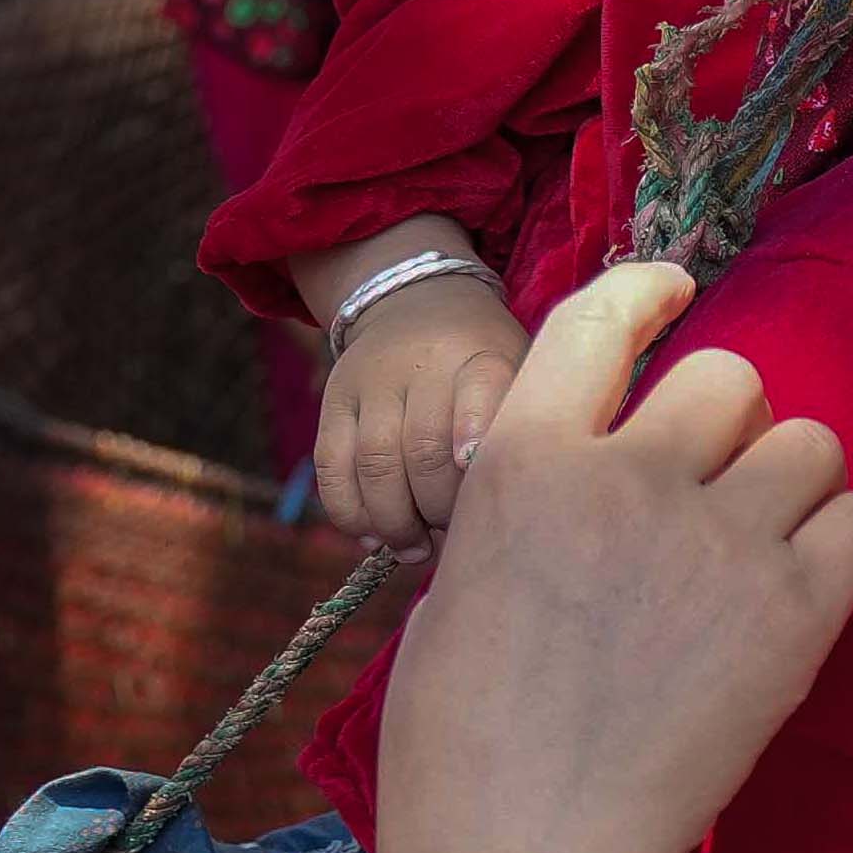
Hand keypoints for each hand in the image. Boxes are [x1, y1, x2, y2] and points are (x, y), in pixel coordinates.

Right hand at [316, 272, 537, 550]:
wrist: (419, 303)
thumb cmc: (487, 362)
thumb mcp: (520, 369)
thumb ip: (518, 428)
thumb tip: (507, 514)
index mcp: (483, 356)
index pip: (481, 389)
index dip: (475, 433)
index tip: (475, 470)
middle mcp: (424, 365)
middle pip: (424, 448)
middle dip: (440, 509)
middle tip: (456, 540)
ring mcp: (372, 382)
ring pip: (375, 463)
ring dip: (395, 521)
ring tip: (416, 549)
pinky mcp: (334, 400)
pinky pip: (332, 465)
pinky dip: (350, 511)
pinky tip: (374, 537)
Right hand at [375, 261, 852, 852]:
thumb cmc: (467, 746)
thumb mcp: (461, 589)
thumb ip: (530, 508)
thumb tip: (585, 475)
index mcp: (519, 463)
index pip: (595, 322)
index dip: (647, 296)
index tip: (677, 292)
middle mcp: (622, 476)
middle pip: (733, 379)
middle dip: (737, 431)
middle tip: (721, 506)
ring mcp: (714, 537)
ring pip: (812, 444)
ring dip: (801, 492)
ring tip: (768, 561)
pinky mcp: (793, 607)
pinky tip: (825, 595)